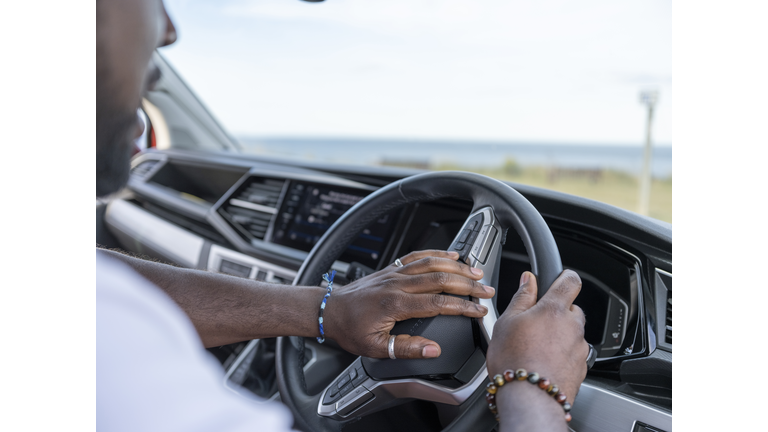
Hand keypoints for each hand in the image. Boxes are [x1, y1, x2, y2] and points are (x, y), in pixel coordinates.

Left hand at [324, 250, 494, 358]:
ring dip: (457, 266)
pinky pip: (418, 256)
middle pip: (441, 278)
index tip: (478, 311)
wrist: (329, 310)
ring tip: (476, 271)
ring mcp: (395, 273)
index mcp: (396, 304)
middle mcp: (398, 284)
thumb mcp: (375, 347)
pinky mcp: (392, 269)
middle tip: (486, 290)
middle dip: (468, 284)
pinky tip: (450, 255)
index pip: (438, 302)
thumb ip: (406, 348)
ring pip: (432, 263)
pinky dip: (437, 253)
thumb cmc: (350, 329)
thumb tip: (432, 350)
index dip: (462, 306)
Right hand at [486, 270, 587, 403]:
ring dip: (559, 335)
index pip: (570, 281)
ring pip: (572, 333)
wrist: (530, 399)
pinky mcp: (582, 367)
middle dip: (557, 313)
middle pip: (571, 309)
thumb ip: (522, 297)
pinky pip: (574, 353)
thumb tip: (528, 279)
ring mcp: (580, 348)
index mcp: (554, 309)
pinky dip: (562, 355)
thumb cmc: (514, 360)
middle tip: (534, 325)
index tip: (557, 281)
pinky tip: (543, 363)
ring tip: (535, 349)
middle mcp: (573, 326)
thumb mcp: (507, 322)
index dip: (564, 277)